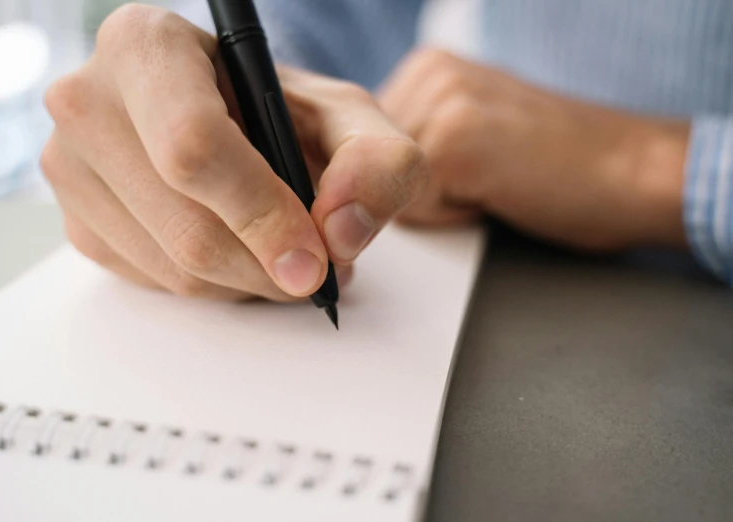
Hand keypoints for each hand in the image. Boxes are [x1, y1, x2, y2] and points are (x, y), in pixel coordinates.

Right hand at [42, 5, 426, 300]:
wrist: (233, 125)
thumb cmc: (282, 113)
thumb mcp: (348, 119)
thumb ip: (378, 161)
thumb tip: (341, 232)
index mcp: (147, 45)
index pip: (194, 146)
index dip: (261, 214)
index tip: (314, 260)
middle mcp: (89, 101)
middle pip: (187, 226)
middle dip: (270, 267)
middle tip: (320, 269)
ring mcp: (71, 167)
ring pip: (174, 269)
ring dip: (250, 282)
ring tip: (288, 255)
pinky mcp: (78, 223)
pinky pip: (156, 284)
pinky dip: (216, 286)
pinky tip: (240, 253)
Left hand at [379, 49, 688, 250]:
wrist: (632, 170)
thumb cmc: (557, 165)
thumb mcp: (471, 131)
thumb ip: (415, 140)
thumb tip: (356, 178)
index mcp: (426, 68)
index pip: (361, 151)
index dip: (405, 180)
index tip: (464, 171)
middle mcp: (428, 73)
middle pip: (366, 172)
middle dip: (416, 191)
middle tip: (485, 176)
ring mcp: (441, 102)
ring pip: (385, 192)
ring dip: (437, 204)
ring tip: (494, 181)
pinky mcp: (455, 141)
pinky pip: (413, 209)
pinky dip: (454, 217)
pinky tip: (498, 192)